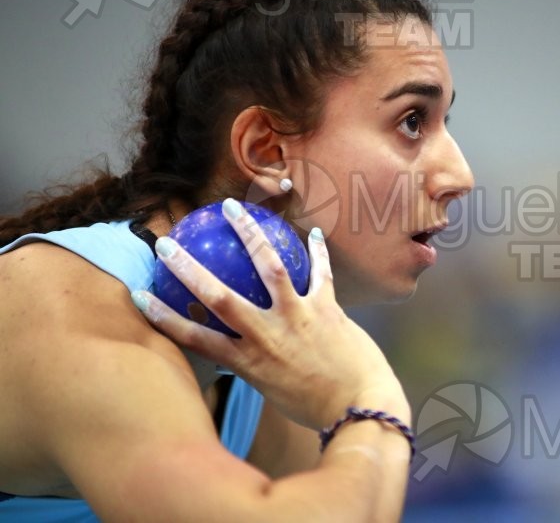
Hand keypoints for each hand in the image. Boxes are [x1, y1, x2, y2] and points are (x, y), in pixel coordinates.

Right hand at [132, 198, 407, 430]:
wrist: (361, 408)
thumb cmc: (316, 406)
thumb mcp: (272, 390)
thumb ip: (255, 365)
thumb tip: (240, 351)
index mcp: (248, 362)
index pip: (196, 337)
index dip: (164, 316)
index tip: (140, 294)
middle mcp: (266, 336)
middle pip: (220, 297)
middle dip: (190, 268)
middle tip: (168, 244)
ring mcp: (297, 318)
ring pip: (270, 267)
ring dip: (250, 234)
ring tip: (234, 209)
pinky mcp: (327, 308)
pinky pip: (321, 271)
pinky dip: (317, 250)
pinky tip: (314, 232)